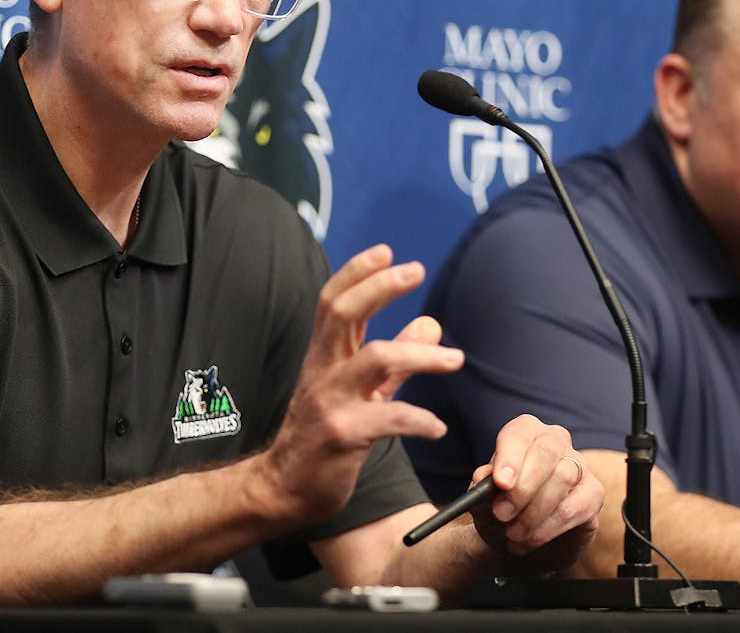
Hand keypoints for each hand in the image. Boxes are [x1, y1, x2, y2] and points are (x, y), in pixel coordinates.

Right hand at [261, 245, 463, 522]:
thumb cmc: (322, 436)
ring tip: (455, 360)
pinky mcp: (341, 435)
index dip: (357, 272)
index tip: (386, 251)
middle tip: (415, 270)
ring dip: (420, 354)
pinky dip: (419, 420)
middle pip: (344, 313)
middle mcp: (322, 371)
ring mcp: (329, 401)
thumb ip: (396, 360)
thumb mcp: (360, 391)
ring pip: (374, 358)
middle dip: (380, 286)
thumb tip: (430, 323)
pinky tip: (438, 428)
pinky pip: (387, 418)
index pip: (333, 300)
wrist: (284, 489)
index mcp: (324, 356)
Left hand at [467, 415, 603, 573]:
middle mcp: (556, 442)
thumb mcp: (483, 500)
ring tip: (513, 534)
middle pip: (547, 451)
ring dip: (533, 513)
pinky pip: (574, 507)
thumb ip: (481, 486)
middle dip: (522, 487)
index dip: (509, 456)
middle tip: (501, 513)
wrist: (517, 540)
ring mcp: (579, 466)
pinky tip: (530, 540)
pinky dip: (547, 528)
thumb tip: (484, 476)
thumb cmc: (501, 511)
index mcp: (526, 433)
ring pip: (562, 478)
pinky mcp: (593, 494)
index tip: (500, 483)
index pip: (521, 432)